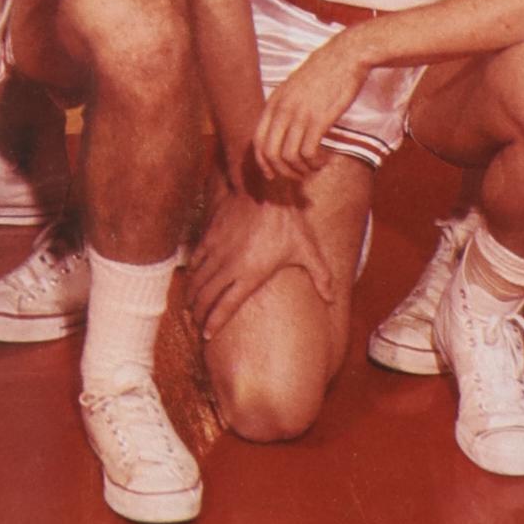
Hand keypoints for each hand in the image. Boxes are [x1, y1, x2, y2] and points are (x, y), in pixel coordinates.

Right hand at [186, 188, 338, 339]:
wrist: (265, 187)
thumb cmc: (288, 219)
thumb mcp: (308, 248)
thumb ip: (321, 275)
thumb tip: (332, 298)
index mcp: (250, 274)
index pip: (226, 306)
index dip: (214, 323)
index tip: (207, 336)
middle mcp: (229, 267)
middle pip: (206, 297)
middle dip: (198, 314)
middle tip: (196, 325)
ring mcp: (218, 251)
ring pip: (197, 280)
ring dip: (191, 297)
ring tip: (190, 308)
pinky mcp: (211, 236)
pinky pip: (196, 259)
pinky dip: (191, 272)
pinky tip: (192, 279)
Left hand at [249, 31, 371, 185]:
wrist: (345, 55)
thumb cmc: (324, 72)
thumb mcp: (294, 86)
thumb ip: (285, 105)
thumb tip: (282, 129)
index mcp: (274, 102)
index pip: (257, 141)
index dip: (263, 163)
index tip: (272, 174)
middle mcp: (283, 109)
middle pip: (270, 153)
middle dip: (282, 171)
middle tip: (297, 176)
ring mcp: (300, 114)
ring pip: (289, 157)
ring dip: (301, 170)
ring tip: (314, 167)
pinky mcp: (319, 119)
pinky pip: (308, 153)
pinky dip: (315, 163)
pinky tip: (324, 160)